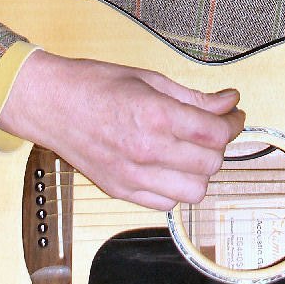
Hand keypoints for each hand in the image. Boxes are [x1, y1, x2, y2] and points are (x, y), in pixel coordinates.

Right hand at [0, 51, 244, 210]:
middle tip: (216, 128)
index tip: (234, 114)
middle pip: (210, 163)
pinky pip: (165, 204)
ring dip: (201, 171)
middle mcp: (146, 150)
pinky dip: (176, 188)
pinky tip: (171, 166)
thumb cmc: (95, 84)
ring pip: (194, 192)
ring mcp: (132, 176)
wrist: (50, 103)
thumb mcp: (150, 79)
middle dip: (220, 144)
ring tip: (193, 150)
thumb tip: (228, 103)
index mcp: (156, 115)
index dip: (234, 123)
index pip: (215, 133)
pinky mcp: (120, 191)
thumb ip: (194, 97)